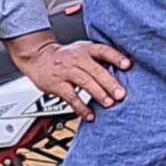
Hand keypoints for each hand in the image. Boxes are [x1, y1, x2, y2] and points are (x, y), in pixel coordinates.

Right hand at [6, 30, 132, 116]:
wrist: (38, 56)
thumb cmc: (66, 56)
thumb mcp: (82, 50)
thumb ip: (99, 60)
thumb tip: (122, 74)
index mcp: (86, 49)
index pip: (103, 51)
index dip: (116, 57)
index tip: (127, 65)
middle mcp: (77, 59)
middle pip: (96, 70)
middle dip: (110, 83)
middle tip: (121, 94)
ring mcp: (66, 71)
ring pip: (85, 82)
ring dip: (98, 94)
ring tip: (109, 104)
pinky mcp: (57, 85)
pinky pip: (71, 97)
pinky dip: (81, 108)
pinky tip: (90, 115)